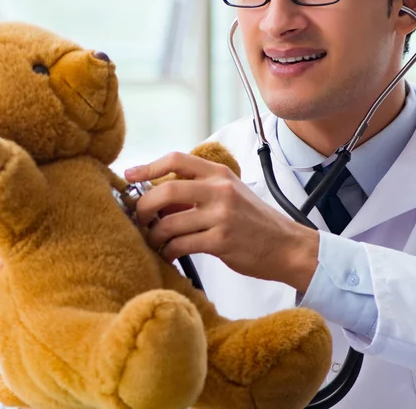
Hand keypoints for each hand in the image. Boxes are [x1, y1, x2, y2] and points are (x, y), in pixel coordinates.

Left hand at [125, 152, 319, 292]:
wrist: (286, 246)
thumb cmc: (253, 220)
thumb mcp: (229, 195)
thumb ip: (197, 191)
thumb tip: (157, 197)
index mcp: (219, 174)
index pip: (176, 159)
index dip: (147, 166)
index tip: (129, 176)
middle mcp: (219, 190)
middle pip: (166, 190)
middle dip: (143, 206)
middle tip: (137, 217)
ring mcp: (221, 216)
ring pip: (169, 223)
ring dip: (154, 234)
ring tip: (153, 240)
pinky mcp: (221, 241)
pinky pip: (181, 245)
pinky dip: (168, 251)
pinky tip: (169, 254)